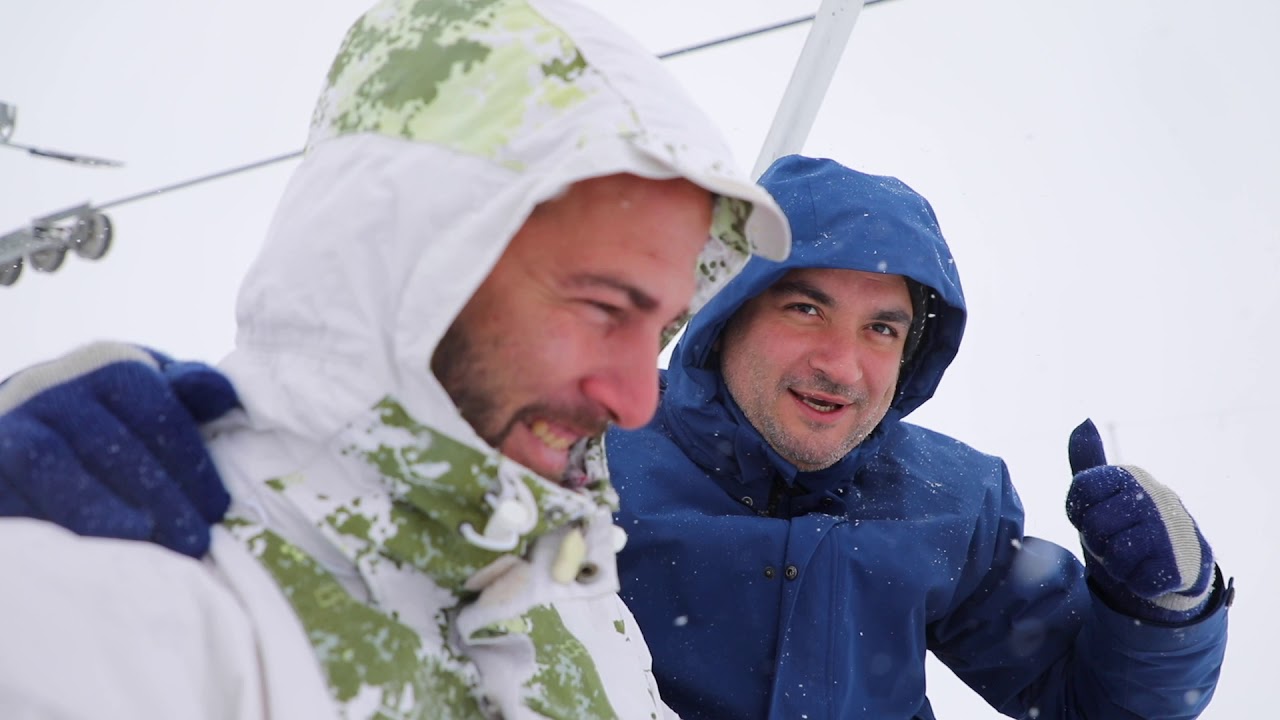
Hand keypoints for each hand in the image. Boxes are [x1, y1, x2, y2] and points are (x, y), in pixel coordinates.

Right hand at [0, 341, 236, 556]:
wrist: (24, 422)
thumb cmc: (112, 417)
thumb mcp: (155, 397)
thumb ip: (192, 397)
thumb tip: (223, 394)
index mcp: (112, 366)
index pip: (158, 414)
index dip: (192, 465)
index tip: (216, 510)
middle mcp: (57, 385)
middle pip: (110, 443)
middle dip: (158, 496)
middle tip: (192, 542)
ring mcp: (11, 418)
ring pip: (48, 461)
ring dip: (97, 508)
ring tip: (140, 543)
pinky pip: (8, 487)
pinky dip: (44, 517)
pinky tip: (82, 551)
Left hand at [1066, 419, 1214, 622]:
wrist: (1177, 563)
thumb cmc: (1128, 525)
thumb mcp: (1105, 492)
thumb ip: (1088, 460)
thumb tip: (1084, 420)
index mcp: (1129, 476)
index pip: (1080, 491)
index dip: (1080, 513)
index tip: (1096, 516)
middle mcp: (1153, 495)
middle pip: (1094, 527)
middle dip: (1099, 542)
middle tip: (1118, 539)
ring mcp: (1169, 529)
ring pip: (1115, 557)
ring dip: (1118, 565)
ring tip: (1134, 556)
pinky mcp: (1178, 564)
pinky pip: (1136, 581)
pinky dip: (1137, 583)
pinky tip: (1150, 571)